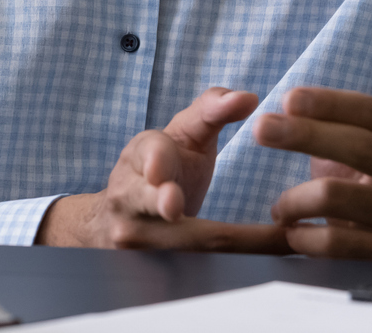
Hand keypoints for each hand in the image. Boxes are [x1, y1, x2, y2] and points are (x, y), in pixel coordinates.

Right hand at [37, 87, 288, 250]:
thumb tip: (248, 97)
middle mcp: (127, 196)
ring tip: (254, 244)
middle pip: (147, 202)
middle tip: (174, 204)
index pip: (150, 153)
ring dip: (210, 251)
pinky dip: (218, 275)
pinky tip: (255, 271)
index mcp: (140, 155)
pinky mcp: (141, 270)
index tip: (161, 170)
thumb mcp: (183, 135)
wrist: (115, 217)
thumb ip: (213, 111)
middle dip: (162, 203)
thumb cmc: (164, 168)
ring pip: (171, 245)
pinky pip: (182, 273)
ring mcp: (130, 237)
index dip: (155, 162)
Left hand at [252, 87, 371, 261]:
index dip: (328, 103)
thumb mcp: (364, 149)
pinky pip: (335, 242)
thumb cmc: (371, 184)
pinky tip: (292, 231)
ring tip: (279, 207)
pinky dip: (303, 235)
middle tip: (261, 129)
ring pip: (337, 195)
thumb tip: (286, 109)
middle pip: (358, 147)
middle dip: (304, 135)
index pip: (370, 111)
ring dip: (294, 199)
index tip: (287, 99)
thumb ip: (334, 126)